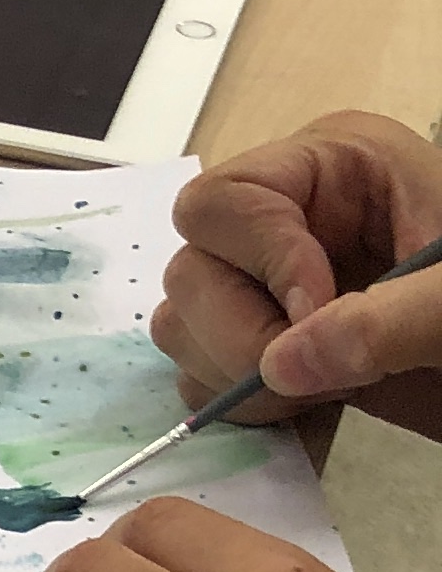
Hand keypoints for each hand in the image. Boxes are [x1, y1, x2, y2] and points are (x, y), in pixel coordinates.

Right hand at [153, 109, 441, 443]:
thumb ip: (388, 322)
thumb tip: (282, 365)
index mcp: (337, 167)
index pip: (224, 201)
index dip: (261, 260)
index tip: (321, 308)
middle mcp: (289, 219)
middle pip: (191, 271)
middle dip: (243, 334)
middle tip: (319, 366)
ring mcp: (271, 287)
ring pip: (184, 328)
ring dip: (238, 373)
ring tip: (327, 384)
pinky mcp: (269, 346)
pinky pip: (201, 377)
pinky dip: (243, 404)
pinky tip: (311, 403)